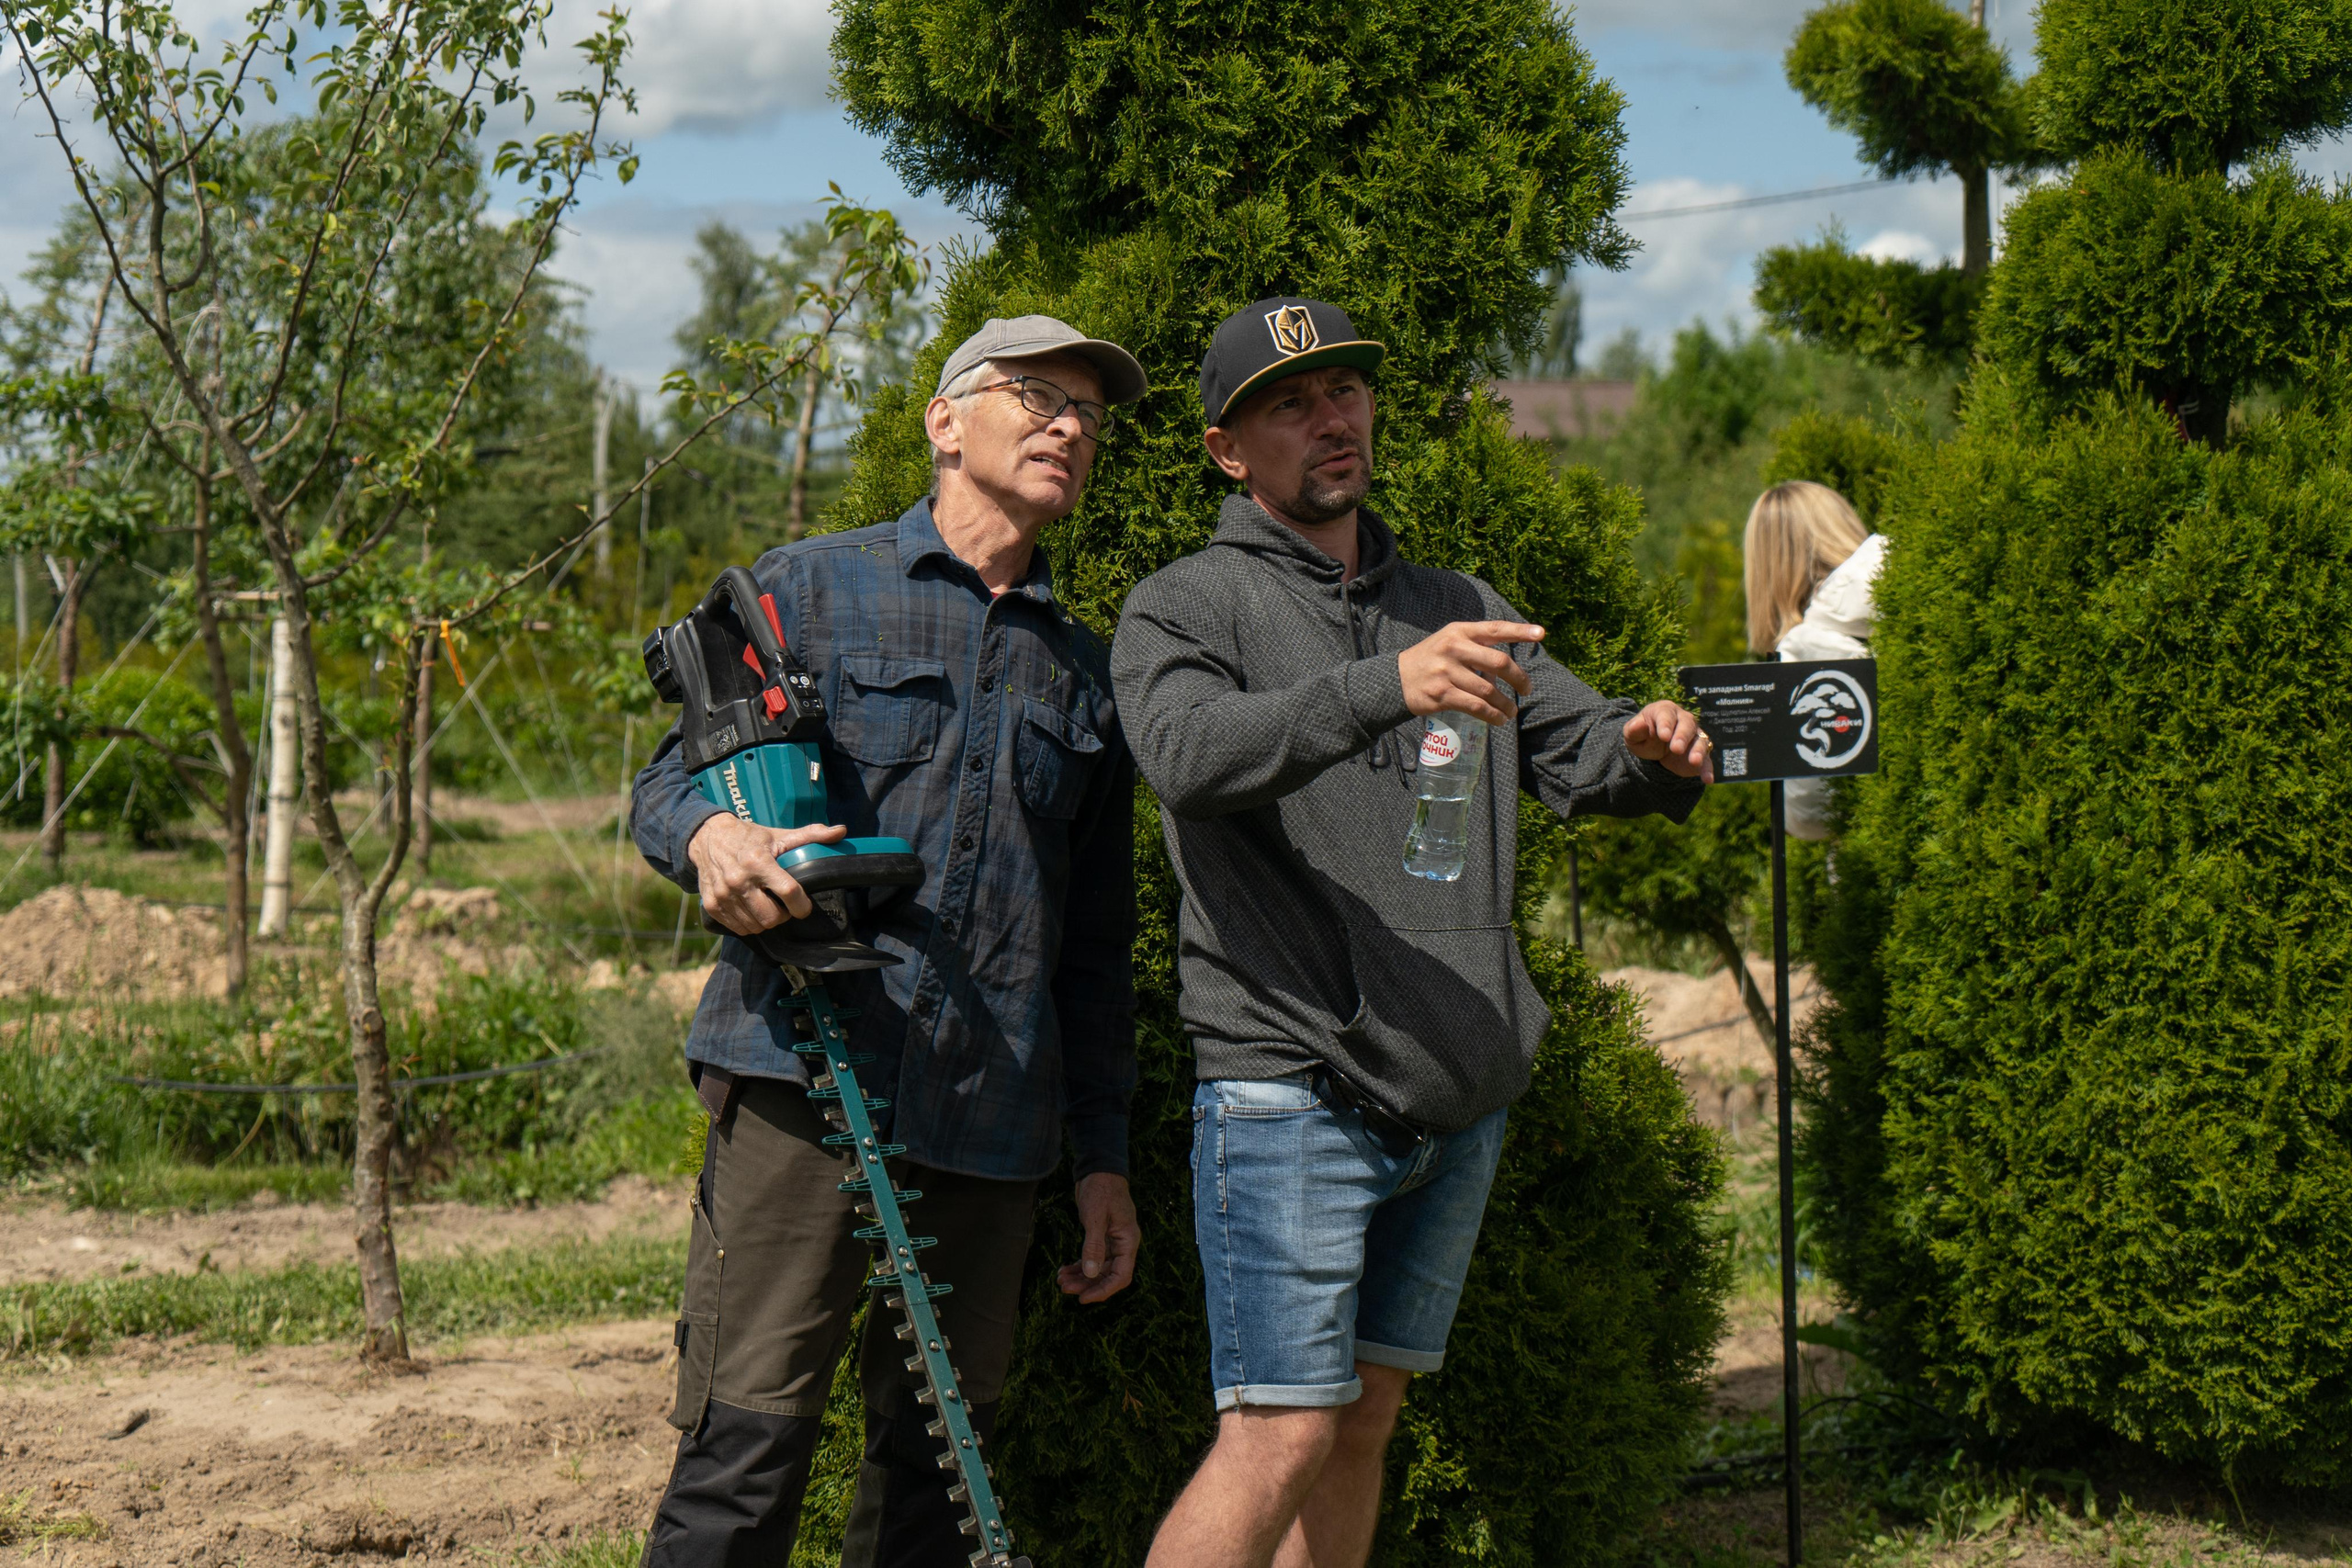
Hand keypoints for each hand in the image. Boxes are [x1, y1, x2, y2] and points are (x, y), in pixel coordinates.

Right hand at [685, 813, 849, 934]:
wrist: (707, 837)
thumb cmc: (750, 837)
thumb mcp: (779, 834)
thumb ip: (811, 835)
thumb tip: (841, 831)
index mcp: (759, 861)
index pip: (788, 892)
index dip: (802, 905)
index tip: (804, 907)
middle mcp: (739, 880)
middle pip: (771, 917)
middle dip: (783, 915)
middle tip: (784, 906)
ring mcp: (724, 894)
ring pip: (756, 926)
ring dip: (766, 921)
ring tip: (768, 906)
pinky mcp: (712, 905)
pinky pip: (738, 928)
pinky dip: (749, 924)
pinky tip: (752, 910)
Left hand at [1059, 1172, 1138, 1304]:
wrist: (1098, 1170)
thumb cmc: (1101, 1189)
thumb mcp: (1095, 1217)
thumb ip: (1093, 1246)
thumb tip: (1090, 1274)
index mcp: (1128, 1241)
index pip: (1121, 1276)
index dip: (1103, 1290)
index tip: (1083, 1298)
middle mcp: (1122, 1245)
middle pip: (1107, 1275)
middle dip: (1086, 1285)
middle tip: (1064, 1288)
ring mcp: (1111, 1242)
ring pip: (1097, 1269)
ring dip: (1080, 1277)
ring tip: (1061, 1280)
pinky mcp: (1100, 1238)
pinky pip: (1092, 1259)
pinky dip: (1079, 1266)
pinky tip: (1064, 1269)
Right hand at [1397, 620, 1543, 724]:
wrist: (1395, 678)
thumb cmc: (1430, 659)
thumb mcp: (1449, 641)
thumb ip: (1475, 645)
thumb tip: (1508, 665)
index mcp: (1459, 631)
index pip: (1495, 629)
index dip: (1520, 631)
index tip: (1541, 634)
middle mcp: (1454, 648)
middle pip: (1498, 663)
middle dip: (1519, 679)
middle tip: (1527, 689)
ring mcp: (1447, 672)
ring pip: (1489, 690)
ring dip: (1506, 704)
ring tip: (1511, 711)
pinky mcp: (1442, 694)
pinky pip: (1476, 707)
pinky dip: (1492, 715)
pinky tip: (1499, 719)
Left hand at [1623, 700, 1713, 781]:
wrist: (1652, 746)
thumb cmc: (1642, 735)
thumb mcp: (1632, 734)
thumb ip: (1634, 729)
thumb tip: (1638, 725)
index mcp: (1665, 711)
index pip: (1667, 715)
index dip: (1666, 725)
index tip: (1664, 736)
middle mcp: (1683, 720)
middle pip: (1687, 725)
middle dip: (1682, 737)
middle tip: (1676, 749)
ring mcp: (1694, 737)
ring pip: (1700, 741)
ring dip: (1698, 751)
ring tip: (1694, 762)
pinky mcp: (1699, 754)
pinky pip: (1706, 761)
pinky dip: (1707, 769)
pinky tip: (1707, 779)